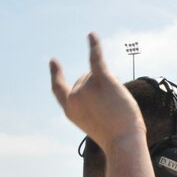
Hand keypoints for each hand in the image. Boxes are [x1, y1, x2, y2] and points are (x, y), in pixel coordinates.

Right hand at [49, 33, 144, 151]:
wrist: (123, 141)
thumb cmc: (116, 137)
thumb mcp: (99, 122)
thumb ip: (95, 104)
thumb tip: (108, 80)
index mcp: (70, 110)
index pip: (59, 90)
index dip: (56, 75)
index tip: (53, 61)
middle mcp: (74, 97)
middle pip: (86, 79)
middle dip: (100, 86)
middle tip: (114, 107)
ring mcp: (86, 88)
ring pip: (97, 74)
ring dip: (111, 83)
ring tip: (119, 103)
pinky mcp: (101, 80)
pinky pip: (96, 58)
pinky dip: (94, 46)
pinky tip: (91, 35)